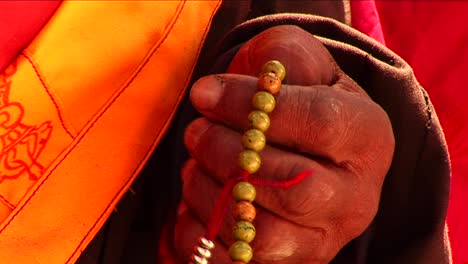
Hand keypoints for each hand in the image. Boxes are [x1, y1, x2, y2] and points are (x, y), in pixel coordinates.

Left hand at [175, 25, 393, 262]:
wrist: (300, 146)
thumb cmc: (294, 99)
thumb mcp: (297, 63)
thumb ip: (277, 57)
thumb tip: (216, 92)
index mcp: (368, 138)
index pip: (318, 121)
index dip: (250, 106)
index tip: (204, 93)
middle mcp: (357, 198)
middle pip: (293, 187)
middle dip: (227, 155)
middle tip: (195, 131)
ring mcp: (325, 240)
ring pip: (264, 235)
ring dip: (212, 196)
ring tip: (196, 165)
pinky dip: (201, 234)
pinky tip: (196, 202)